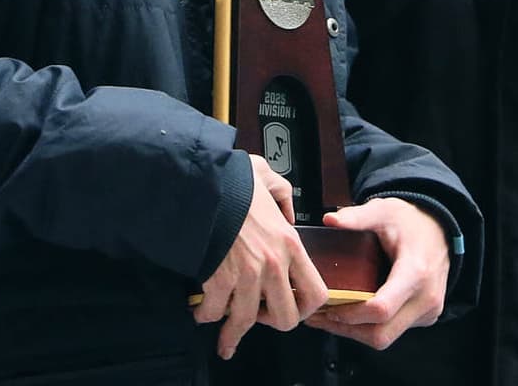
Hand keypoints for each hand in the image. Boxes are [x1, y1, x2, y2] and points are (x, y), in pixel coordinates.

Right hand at [194, 155, 327, 360]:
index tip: (293, 308)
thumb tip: (285, 211)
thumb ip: (283, 196)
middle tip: (259, 316)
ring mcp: (246, 276)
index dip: (305, 308)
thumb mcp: (269, 178)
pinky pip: (215, 311)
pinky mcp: (219, 279)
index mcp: (290, 244)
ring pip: (246, 322)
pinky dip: (206, 315)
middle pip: (285, 319)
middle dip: (271, 323)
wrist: (203, 182)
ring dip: (233, 332)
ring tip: (226, 339)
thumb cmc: (234, 179)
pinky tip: (201, 312)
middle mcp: (273, 266)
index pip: (316, 293)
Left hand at [303, 197, 450, 351]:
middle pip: (381, 333)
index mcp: (415, 273)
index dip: (350, 314)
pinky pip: (394, 331)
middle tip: (320, 316)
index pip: (381, 309)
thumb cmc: (410, 221)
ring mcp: (427, 311)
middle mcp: (425, 298)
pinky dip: (370, 327)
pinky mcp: (425, 316)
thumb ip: (356, 216)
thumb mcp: (383, 210)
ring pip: (386, 337)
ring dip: (356, 332)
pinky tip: (352, 314)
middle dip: (347, 330)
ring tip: (329, 317)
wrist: (439, 230)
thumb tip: (328, 219)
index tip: (328, 306)